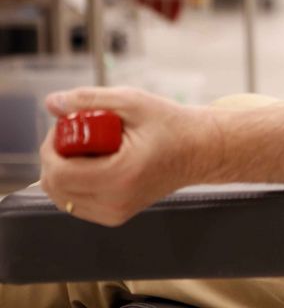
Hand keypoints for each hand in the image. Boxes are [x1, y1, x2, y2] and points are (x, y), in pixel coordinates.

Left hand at [38, 87, 215, 226]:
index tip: (63, 129)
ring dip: (63, 172)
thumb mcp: (132, 102)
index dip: (51, 148)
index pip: (59, 173)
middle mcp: (116, 201)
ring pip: (62, 198)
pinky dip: (74, 183)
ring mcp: (115, 213)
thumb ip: (89, 100)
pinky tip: (94, 164)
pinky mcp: (115, 216)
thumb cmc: (171, 125)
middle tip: (73, 136)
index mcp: (120, 175)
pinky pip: (76, 203)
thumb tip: (53, 102)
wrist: (199, 150)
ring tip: (88, 149)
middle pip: (55, 188)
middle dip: (55, 158)